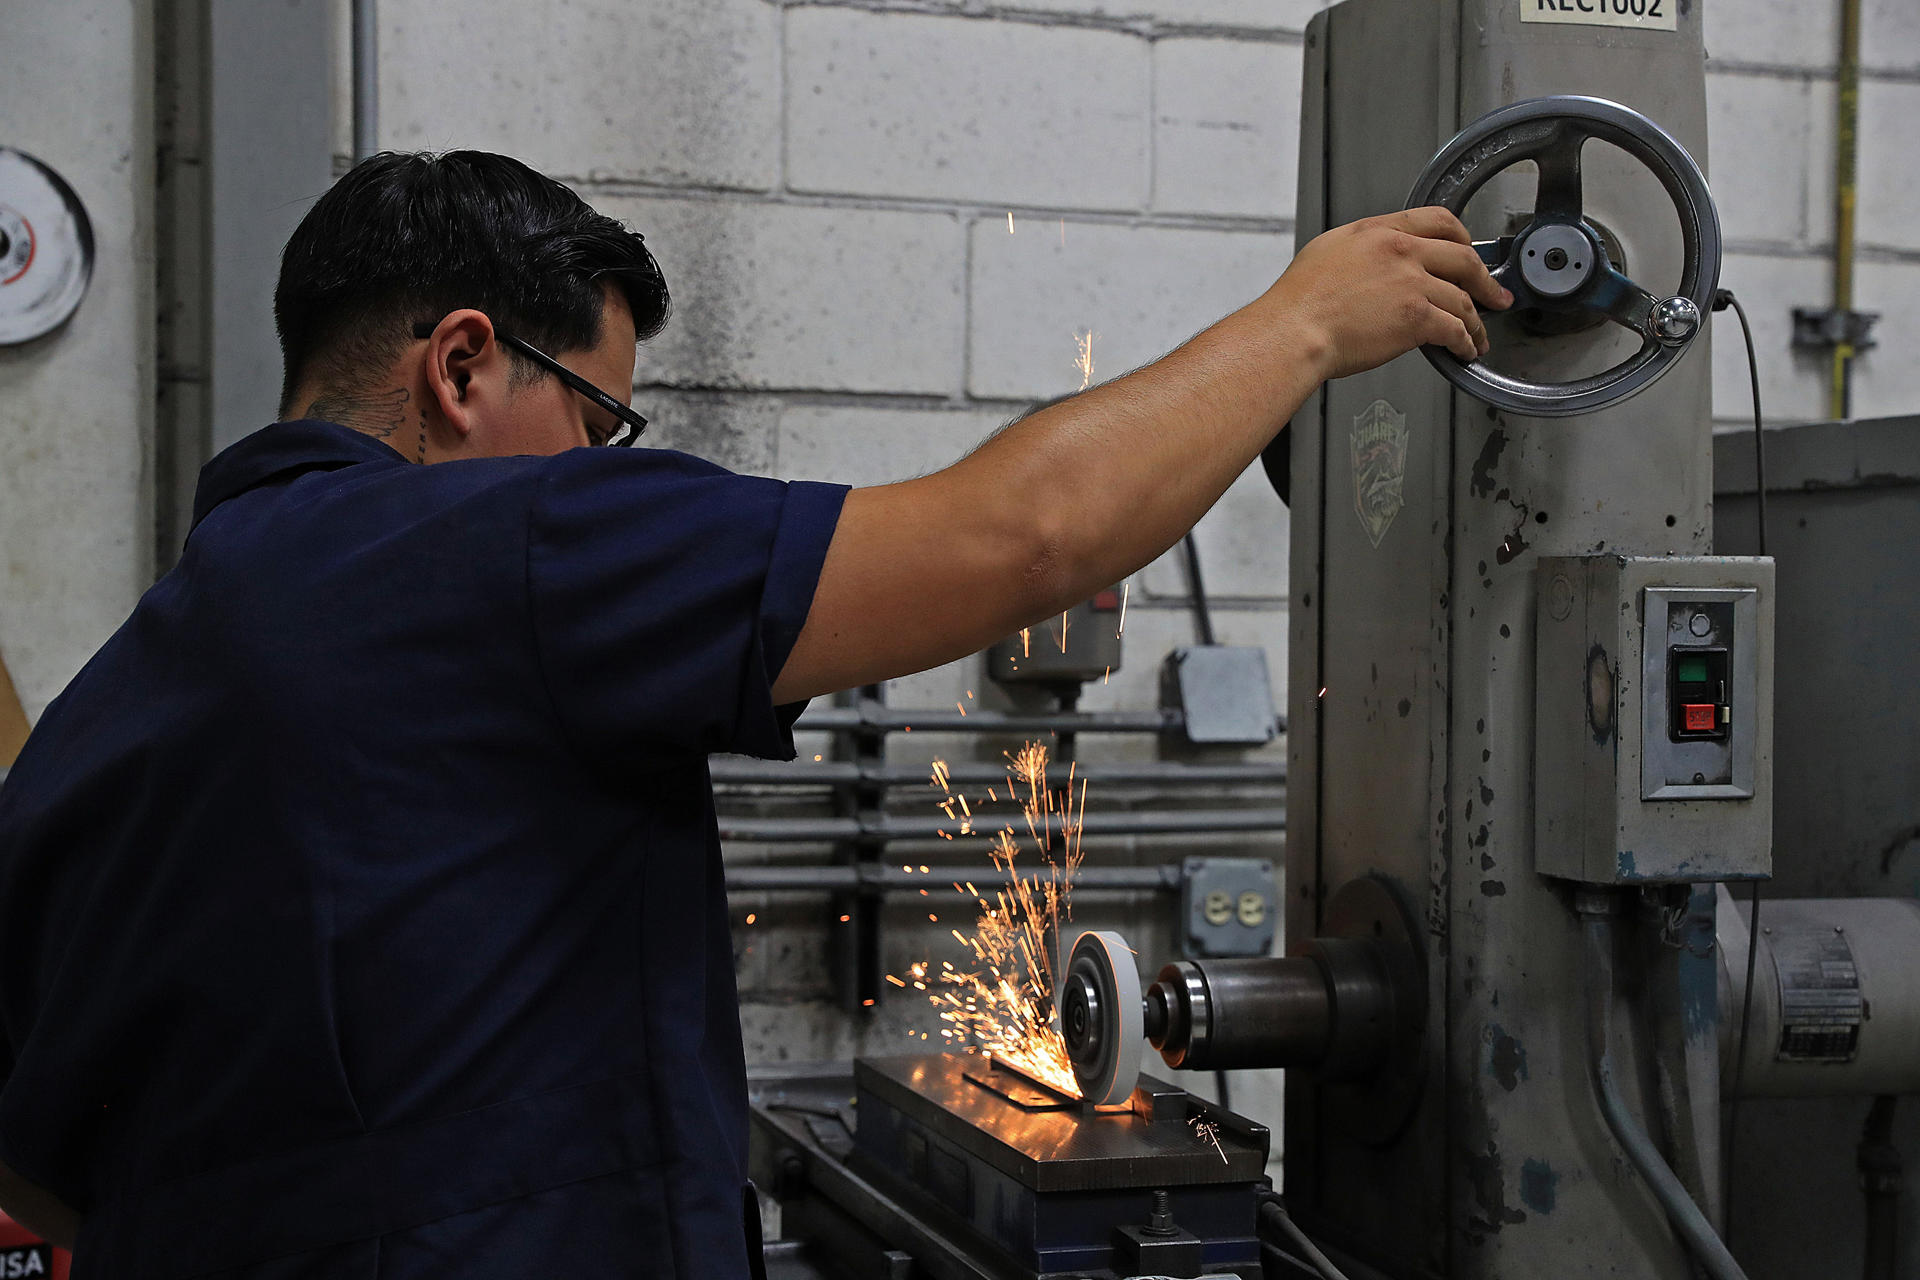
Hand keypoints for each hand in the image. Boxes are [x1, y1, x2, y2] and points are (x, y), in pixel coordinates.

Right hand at [1259, 207, 1511, 381]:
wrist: (1293, 331)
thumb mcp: (1327, 252)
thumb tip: (1374, 263)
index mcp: (1378, 232)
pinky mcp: (1416, 318)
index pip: (1436, 220)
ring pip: (1462, 298)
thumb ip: (1361, 250)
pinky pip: (1454, 329)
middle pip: (1463, 257)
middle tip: (1494, 294)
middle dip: (1485, 280)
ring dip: (1477, 320)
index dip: (1462, 237)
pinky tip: (1465, 350)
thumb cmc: (1297, 303)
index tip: (1469, 251)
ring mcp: (1411, 283)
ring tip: (1479, 336)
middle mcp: (1400, 251)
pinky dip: (1465, 342)